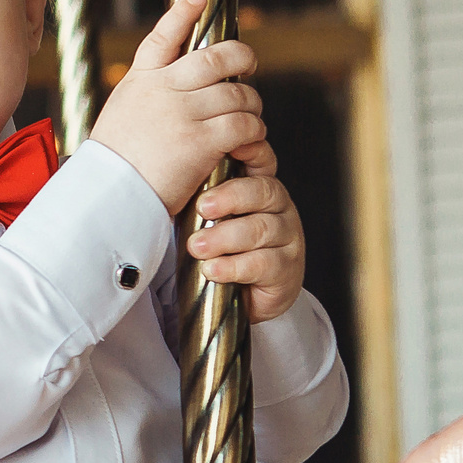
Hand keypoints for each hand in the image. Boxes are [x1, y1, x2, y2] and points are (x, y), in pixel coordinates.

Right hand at [86, 0, 268, 214]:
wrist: (109, 197)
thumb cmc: (114, 166)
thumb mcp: (120, 116)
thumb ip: (147, 96)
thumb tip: (174, 87)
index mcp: (140, 81)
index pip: (163, 36)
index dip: (183, 13)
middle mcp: (163, 89)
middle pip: (215, 58)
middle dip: (241, 58)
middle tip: (249, 66)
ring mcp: (183, 112)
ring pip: (237, 94)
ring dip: (251, 105)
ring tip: (252, 118)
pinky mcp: (201, 140)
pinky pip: (244, 125)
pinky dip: (254, 131)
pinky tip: (250, 140)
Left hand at [185, 173, 306, 323]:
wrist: (245, 301)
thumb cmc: (226, 253)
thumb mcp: (211, 221)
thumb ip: (202, 200)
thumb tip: (174, 183)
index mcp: (262, 190)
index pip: (258, 164)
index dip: (242, 161)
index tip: (215, 167)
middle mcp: (280, 210)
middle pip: (263, 193)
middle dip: (229, 199)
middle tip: (202, 208)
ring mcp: (288, 239)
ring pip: (261, 229)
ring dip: (225, 237)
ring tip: (198, 247)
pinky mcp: (287, 270)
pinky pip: (262, 263)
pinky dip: (233, 266)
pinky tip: (213, 269)